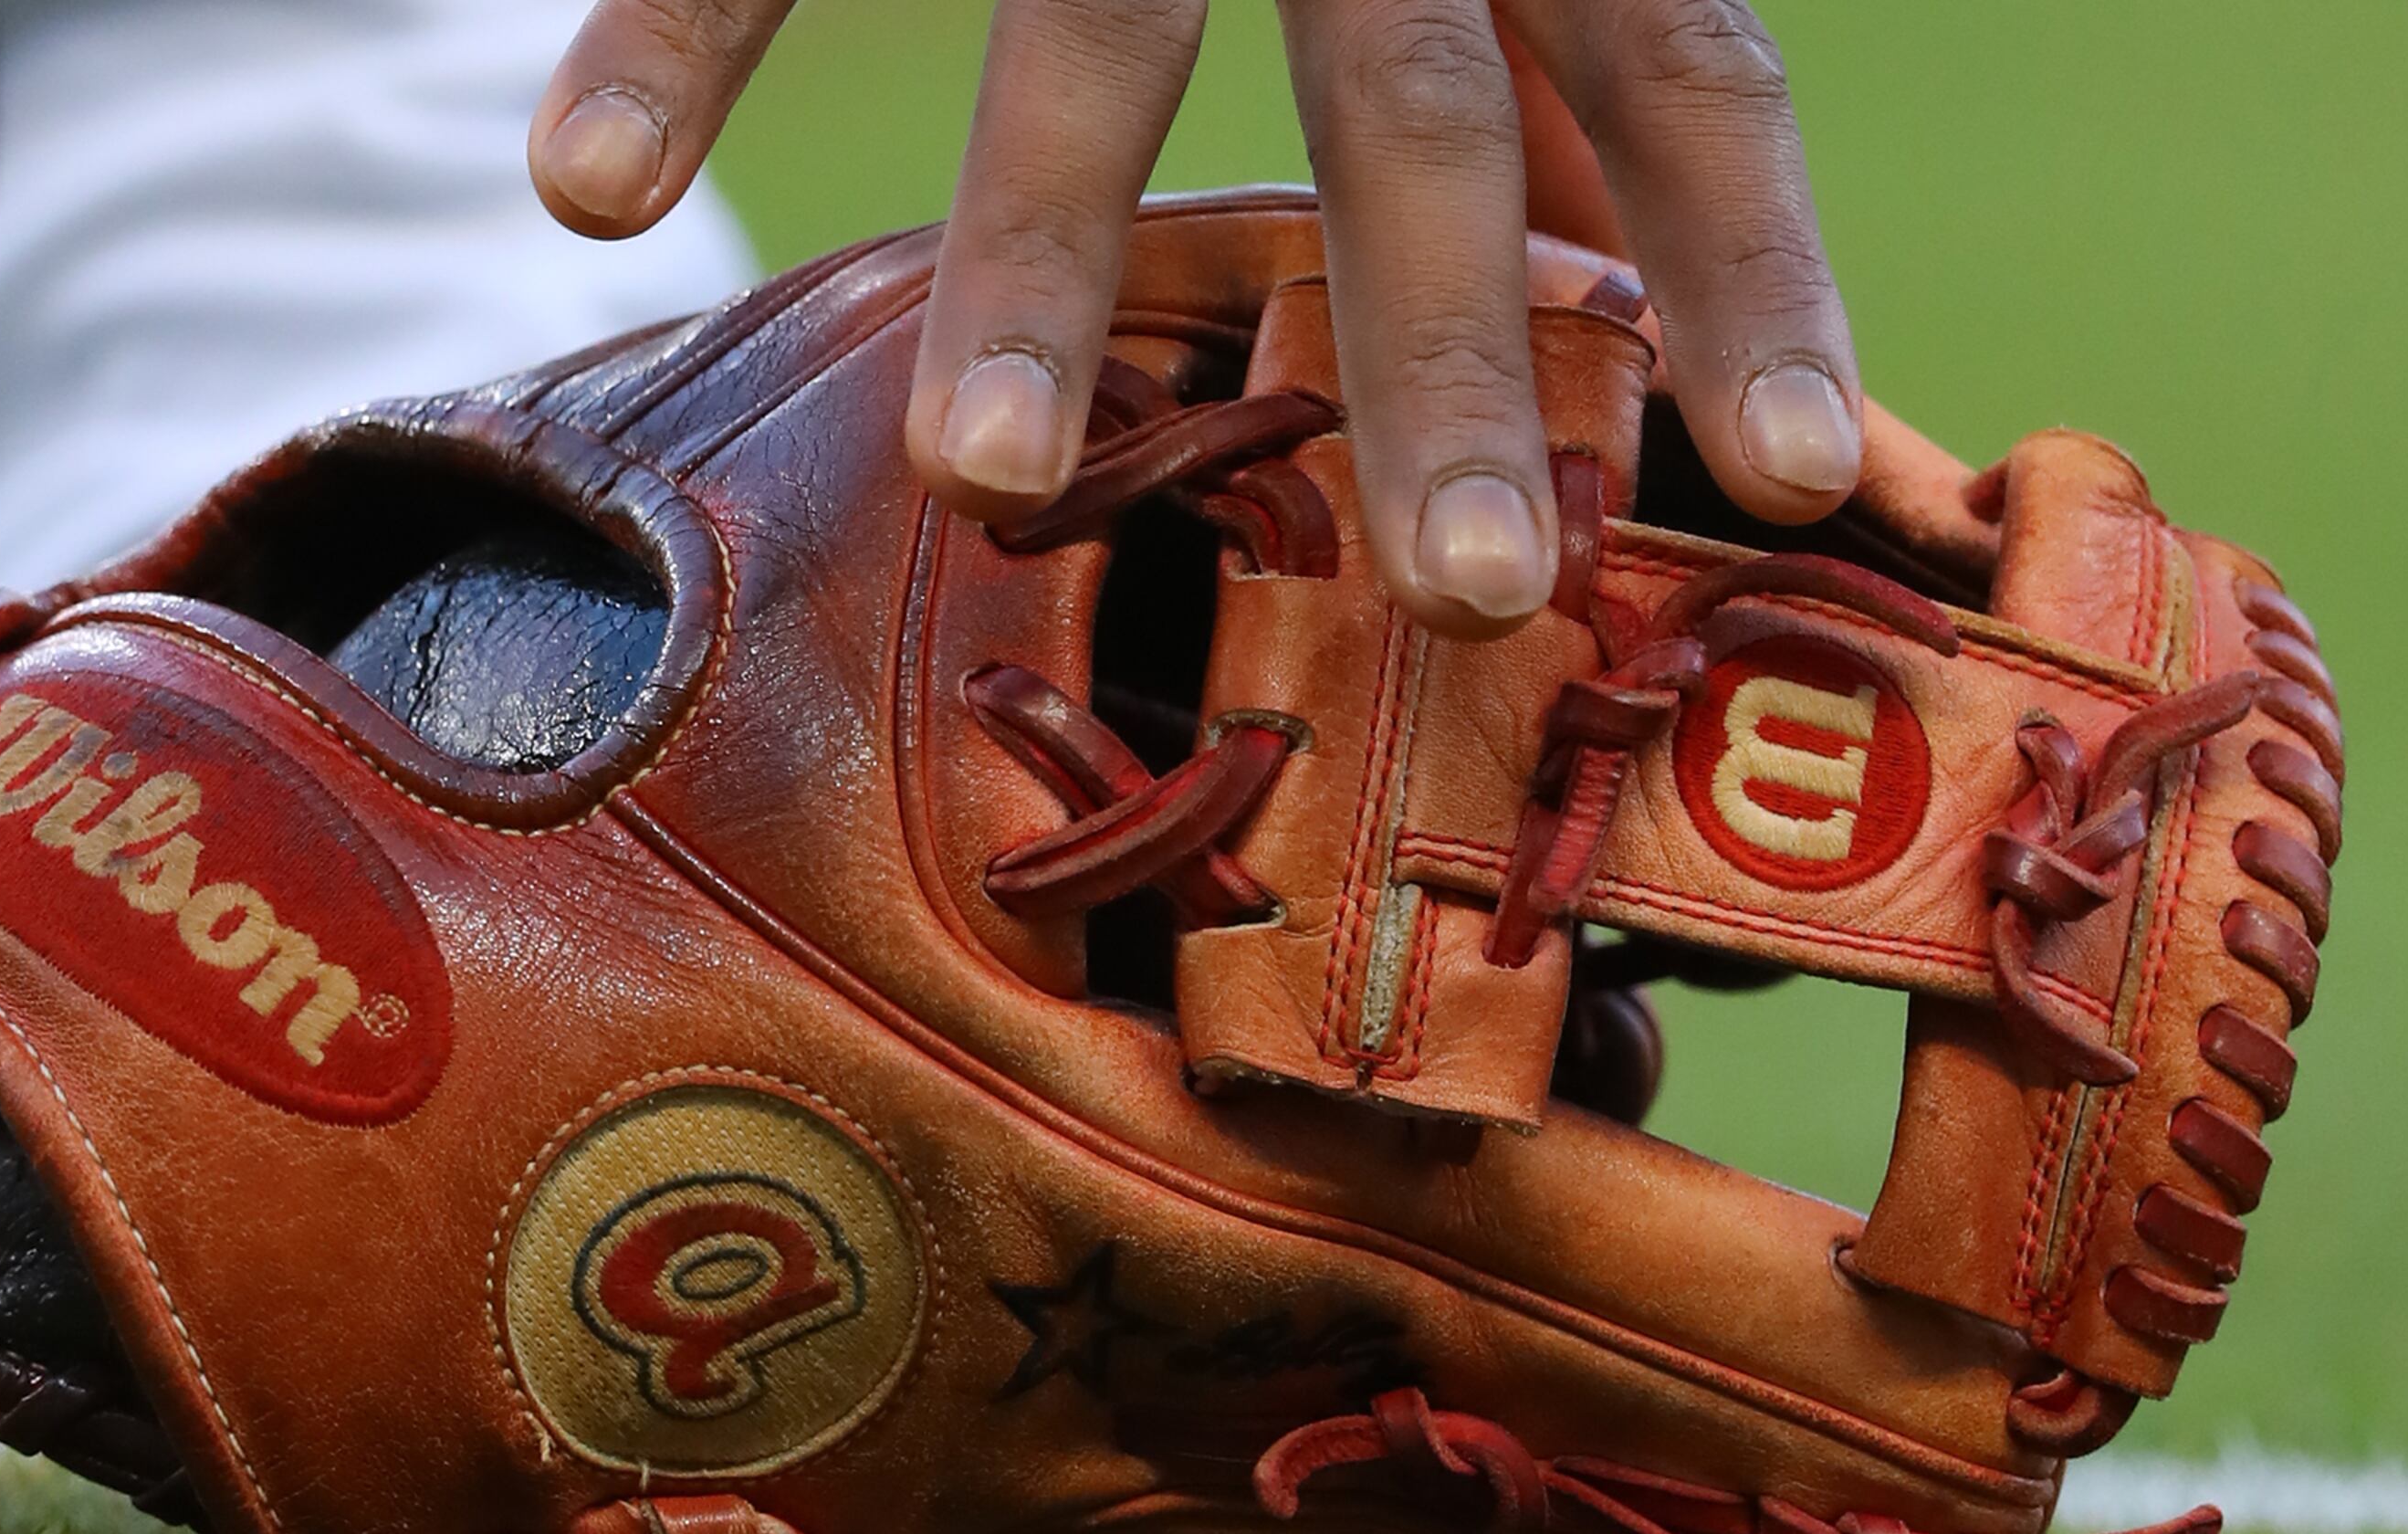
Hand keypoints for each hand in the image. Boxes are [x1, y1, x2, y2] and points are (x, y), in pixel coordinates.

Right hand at [531, 1, 1858, 640]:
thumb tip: (1644, 212)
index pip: (1684, 59)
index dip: (1750, 265)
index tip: (1816, 474)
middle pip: (1421, 111)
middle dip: (1446, 361)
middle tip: (1476, 601)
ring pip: (1092, 29)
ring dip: (1040, 262)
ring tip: (987, 487)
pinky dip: (673, 32)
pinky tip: (591, 191)